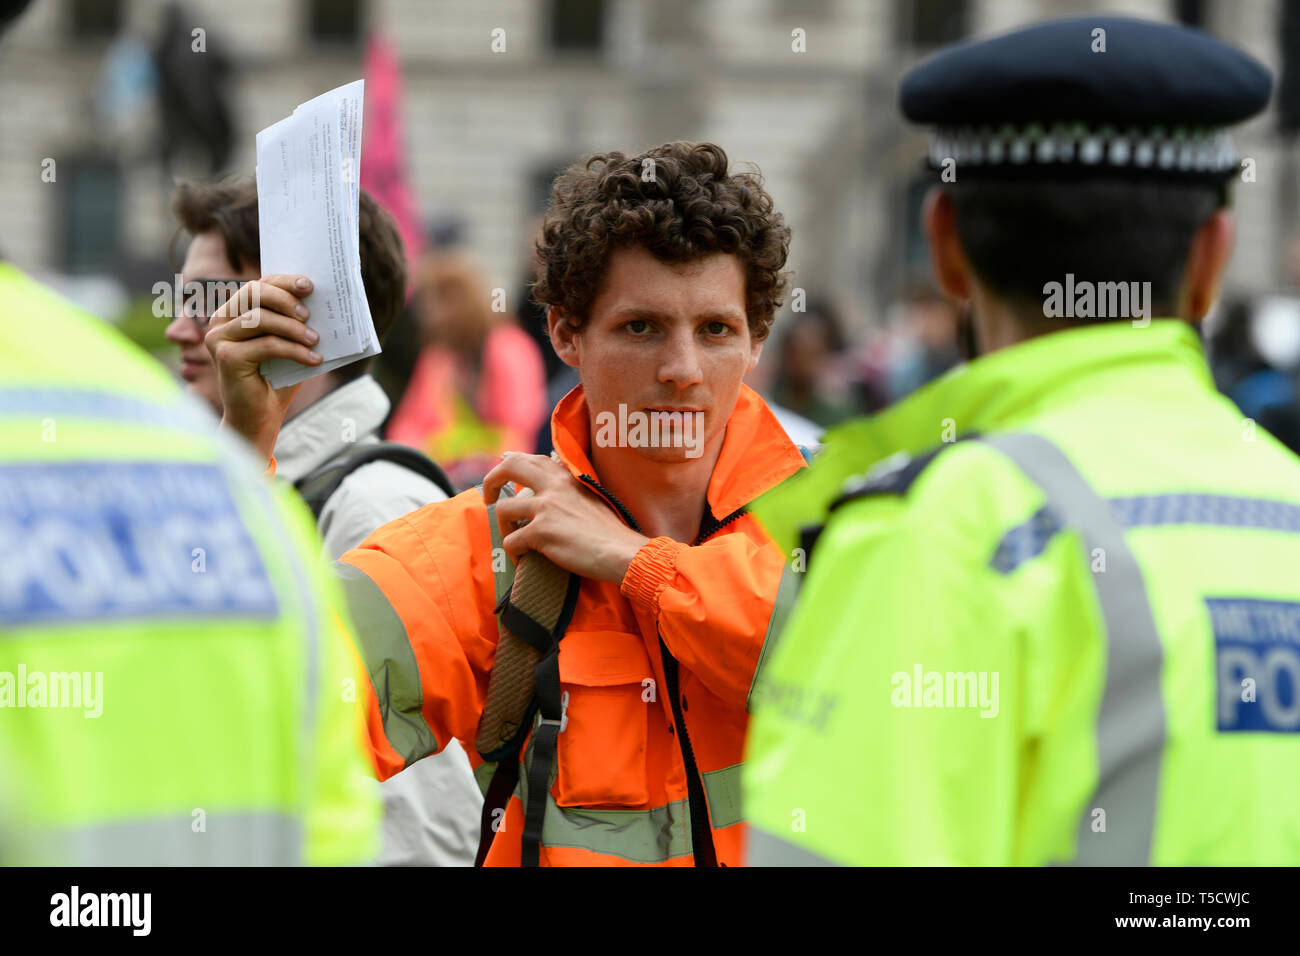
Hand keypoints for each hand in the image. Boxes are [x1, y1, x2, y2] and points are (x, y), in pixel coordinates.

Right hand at [205, 275, 319, 462]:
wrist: (259, 417)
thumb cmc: (276, 378)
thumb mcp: (290, 344)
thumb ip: (296, 322)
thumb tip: (322, 302)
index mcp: (234, 312)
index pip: (259, 285)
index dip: (284, 281)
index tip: (309, 286)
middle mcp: (220, 321)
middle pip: (254, 292)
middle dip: (286, 299)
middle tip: (310, 315)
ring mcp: (219, 338)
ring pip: (261, 319)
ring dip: (293, 328)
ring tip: (315, 340)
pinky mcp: (225, 357)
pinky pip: (267, 345)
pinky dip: (294, 351)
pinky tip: (314, 360)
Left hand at [482, 452, 649, 583]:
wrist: (619, 551)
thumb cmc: (609, 531)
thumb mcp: (591, 498)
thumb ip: (570, 489)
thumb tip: (550, 482)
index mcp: (566, 478)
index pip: (532, 458)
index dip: (511, 462)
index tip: (502, 468)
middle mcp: (554, 486)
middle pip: (508, 467)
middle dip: (491, 481)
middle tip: (488, 499)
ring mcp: (546, 507)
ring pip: (503, 509)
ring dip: (503, 528)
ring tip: (514, 540)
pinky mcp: (541, 531)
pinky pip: (511, 541)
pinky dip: (514, 554)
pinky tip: (524, 560)